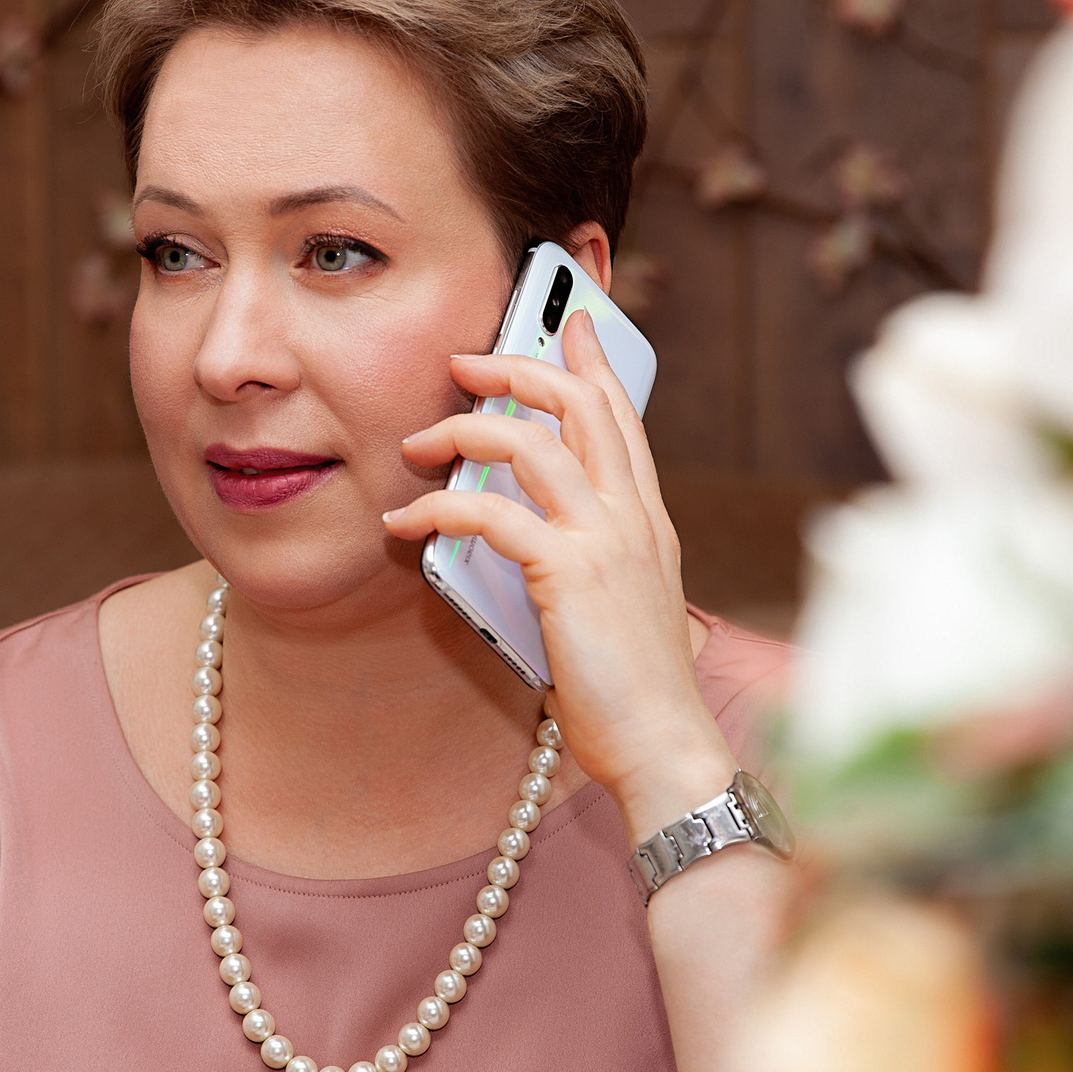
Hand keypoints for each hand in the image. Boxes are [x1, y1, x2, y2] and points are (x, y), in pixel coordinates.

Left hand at [382, 311, 738, 840]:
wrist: (664, 747)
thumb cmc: (634, 694)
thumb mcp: (617, 609)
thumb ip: (587, 564)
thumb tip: (530, 543)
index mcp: (648, 524)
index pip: (623, 420)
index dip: (592, 364)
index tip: (569, 324)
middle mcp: (633, 518)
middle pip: (578, 406)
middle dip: (517, 369)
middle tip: (465, 362)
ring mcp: (606, 540)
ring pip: (532, 442)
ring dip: (464, 429)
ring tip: (419, 442)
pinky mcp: (569, 573)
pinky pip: (492, 512)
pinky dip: (440, 506)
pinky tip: (408, 520)